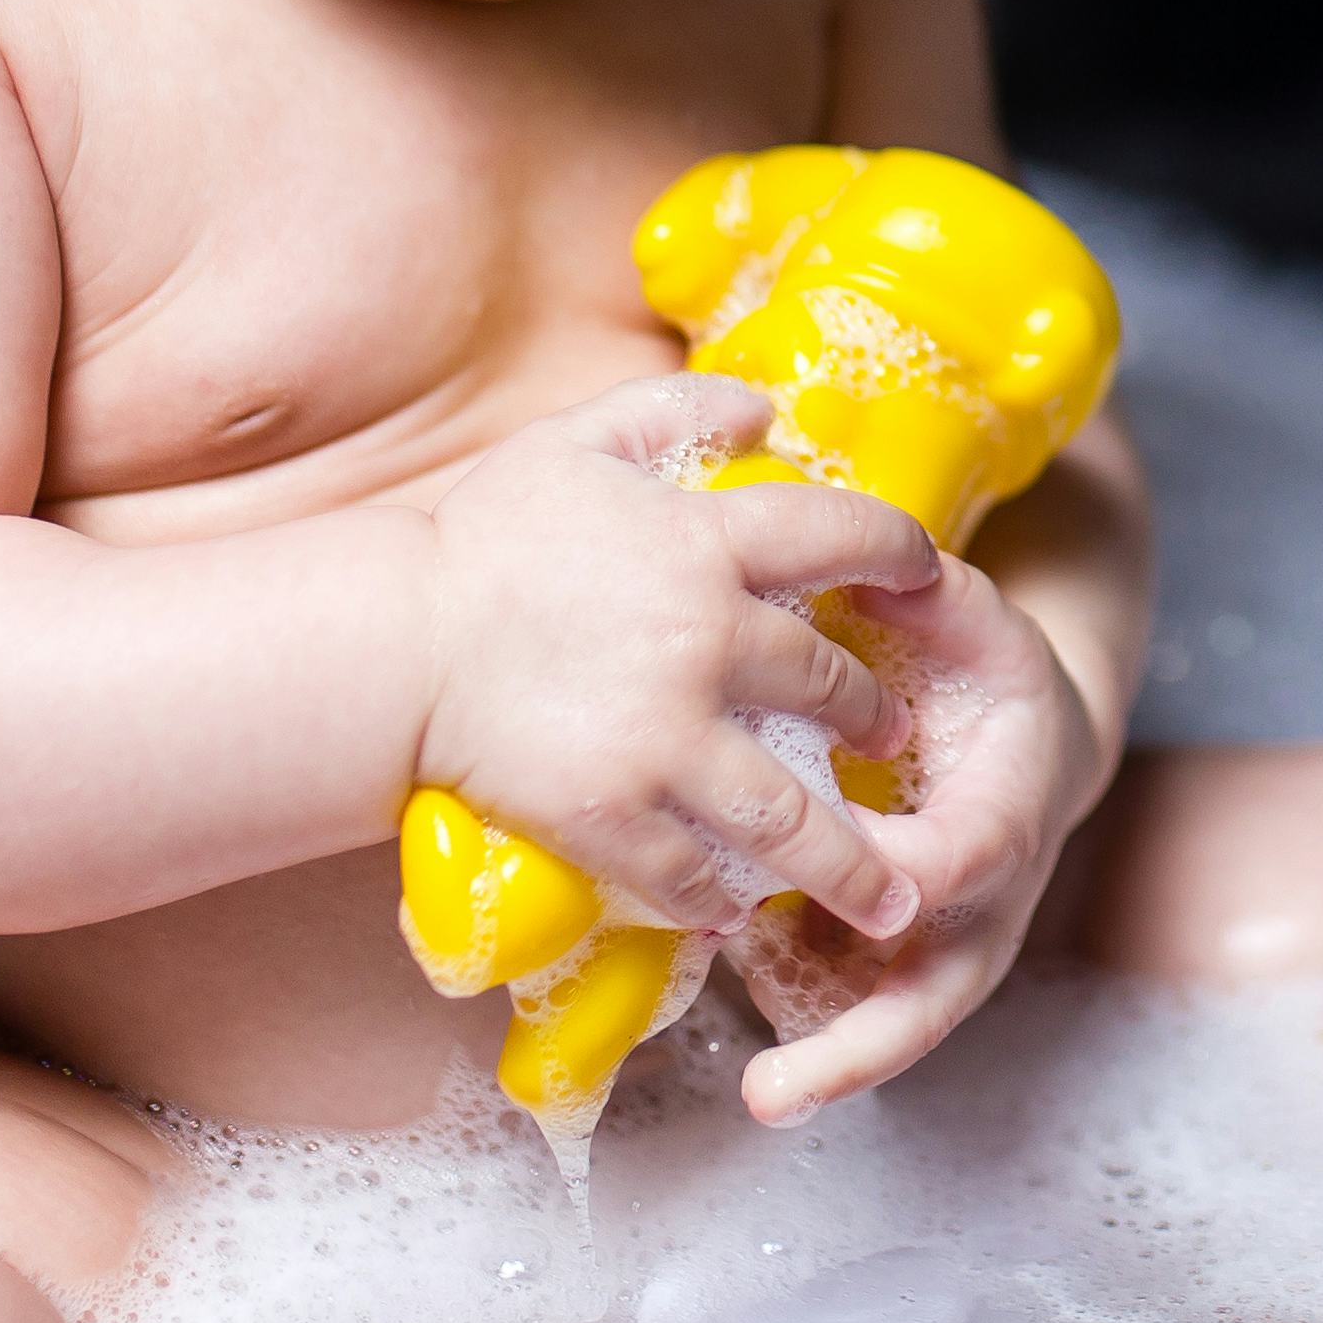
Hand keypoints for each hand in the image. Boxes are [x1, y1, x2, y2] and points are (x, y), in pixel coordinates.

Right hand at [405, 373, 937, 943]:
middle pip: (832, 685)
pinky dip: (721, 898)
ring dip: (848, 860)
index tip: (931, 573)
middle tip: (895, 733)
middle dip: (876, 713)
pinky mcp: (616, 815)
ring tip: (890, 893)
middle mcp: (708, 643)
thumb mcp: (575, 442)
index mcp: (705, 546)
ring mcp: (666, 740)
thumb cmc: (480, 540)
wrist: (392, 643)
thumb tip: (766, 409)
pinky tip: (739, 913)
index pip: (841, 535)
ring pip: (791, 815)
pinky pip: (693, 872)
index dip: (900, 550)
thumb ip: (675, 410)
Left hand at [734, 545, 1113, 1121]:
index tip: (837, 861)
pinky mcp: (897, 960)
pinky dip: (805, 1032)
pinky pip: (851, 1006)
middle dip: (861, 1046)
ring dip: (832, 1063)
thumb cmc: (985, 679)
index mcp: (1005, 813)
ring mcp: (943, 944)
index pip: (958, 858)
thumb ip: (934, 593)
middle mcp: (980, 901)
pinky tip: (740, 1042)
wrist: (1027, 747)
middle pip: (935, 995)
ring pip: (896, 1022)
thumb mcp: (975, 620)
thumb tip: (878, 564)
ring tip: (763, 1096)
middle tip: (776, 1088)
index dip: (898, 866)